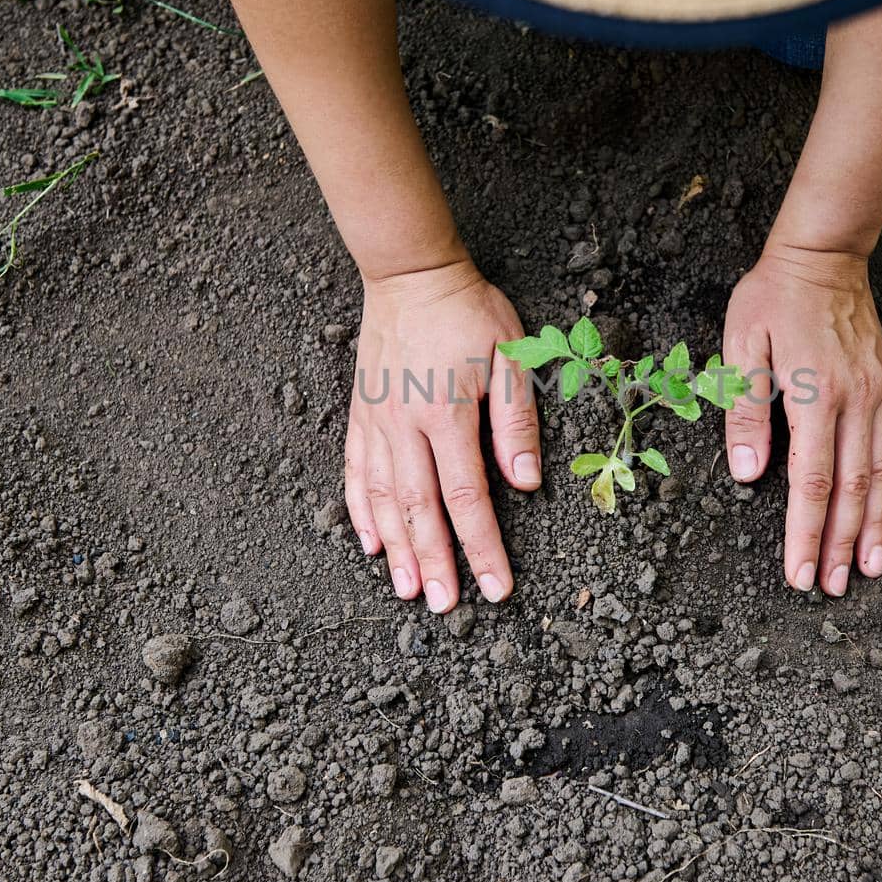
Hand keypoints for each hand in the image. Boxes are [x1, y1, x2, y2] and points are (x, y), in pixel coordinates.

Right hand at [343, 260, 541, 611]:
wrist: (410, 273)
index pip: (467, 498)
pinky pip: (355, 471)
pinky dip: (360, 511)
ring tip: (408, 590)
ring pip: (382, 499)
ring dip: (397, 549)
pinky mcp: (361, 414)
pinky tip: (370, 542)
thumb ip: (516, 421)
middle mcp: (406, 426)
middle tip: (446, 608)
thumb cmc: (469, 311)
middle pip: (420, 510)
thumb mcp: (510, 355)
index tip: (496, 587)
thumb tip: (525, 481)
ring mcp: (377, 422)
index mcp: (447, 415)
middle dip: (435, 563)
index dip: (483, 547)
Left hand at [722, 246, 881, 594]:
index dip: (806, 534)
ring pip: (881, 475)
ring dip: (874, 526)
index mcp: (814, 399)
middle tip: (832, 586)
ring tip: (869, 567)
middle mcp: (854, 404)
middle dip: (840, 544)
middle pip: (849, 490)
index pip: (811, 484)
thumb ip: (745, 410)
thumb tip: (750, 473)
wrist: (823, 256)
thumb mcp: (742, 346)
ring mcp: (877, 397)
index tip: (801, 574)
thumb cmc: (773, 298)